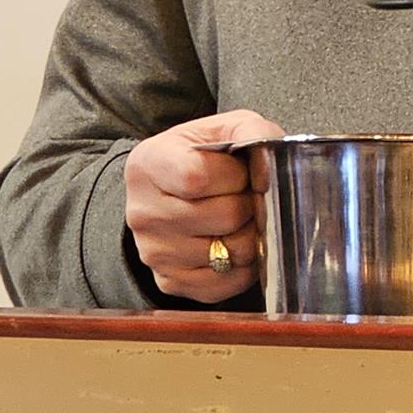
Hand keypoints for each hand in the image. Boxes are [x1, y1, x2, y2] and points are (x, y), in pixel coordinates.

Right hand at [124, 108, 281, 301]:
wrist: (176, 190)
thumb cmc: (206, 156)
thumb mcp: (225, 127)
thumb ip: (252, 131)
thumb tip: (270, 165)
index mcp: (148, 163)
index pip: (197, 178)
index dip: (235, 176)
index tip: (242, 171)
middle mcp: (141, 212)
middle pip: (222, 217)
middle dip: (249, 205)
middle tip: (248, 196)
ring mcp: (152, 252)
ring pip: (229, 253)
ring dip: (250, 235)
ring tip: (243, 218)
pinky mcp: (168, 281)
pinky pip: (222, 284)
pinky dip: (242, 267)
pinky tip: (235, 242)